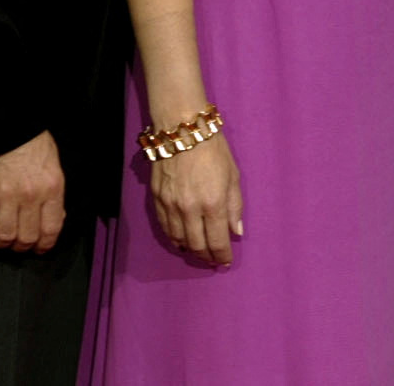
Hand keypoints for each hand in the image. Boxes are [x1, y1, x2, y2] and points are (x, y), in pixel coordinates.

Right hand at [0, 130, 65, 251]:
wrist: (5, 124)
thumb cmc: (30, 142)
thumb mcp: (53, 165)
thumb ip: (53, 193)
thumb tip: (54, 218)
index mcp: (52, 187)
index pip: (52, 228)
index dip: (45, 244)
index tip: (40, 249)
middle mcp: (31, 195)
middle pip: (27, 237)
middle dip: (22, 246)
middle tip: (17, 244)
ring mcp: (6, 196)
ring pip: (4, 236)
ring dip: (2, 242)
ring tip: (0, 238)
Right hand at [149, 132, 243, 265]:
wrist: (181, 131)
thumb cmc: (214, 150)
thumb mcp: (233, 176)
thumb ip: (235, 206)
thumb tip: (236, 232)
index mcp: (213, 203)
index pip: (217, 241)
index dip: (222, 256)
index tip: (226, 262)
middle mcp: (190, 209)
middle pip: (197, 246)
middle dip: (207, 257)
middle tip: (213, 260)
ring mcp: (171, 206)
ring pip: (179, 240)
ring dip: (190, 251)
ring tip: (199, 253)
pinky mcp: (156, 201)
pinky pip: (165, 229)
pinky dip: (174, 239)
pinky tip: (181, 241)